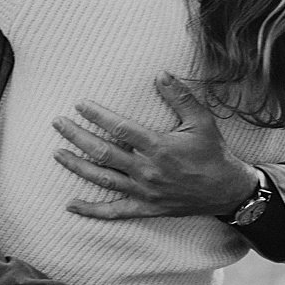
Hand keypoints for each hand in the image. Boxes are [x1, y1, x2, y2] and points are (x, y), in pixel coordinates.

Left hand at [52, 72, 257, 218]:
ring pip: (102, 179)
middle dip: (77, 136)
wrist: (226, 191)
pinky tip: (71, 205)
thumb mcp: (201, 121)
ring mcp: (144, 192)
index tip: (80, 104)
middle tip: (58, 123)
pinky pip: (114, 211)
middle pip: (103, 152)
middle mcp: (147, 171)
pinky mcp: (145, 208)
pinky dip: (92, 210)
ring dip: (77, 166)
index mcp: (158, 147)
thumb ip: (180, 97)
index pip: (120, 128)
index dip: (97, 115)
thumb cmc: (213, 153)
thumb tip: (160, 73)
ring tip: (58, 153)